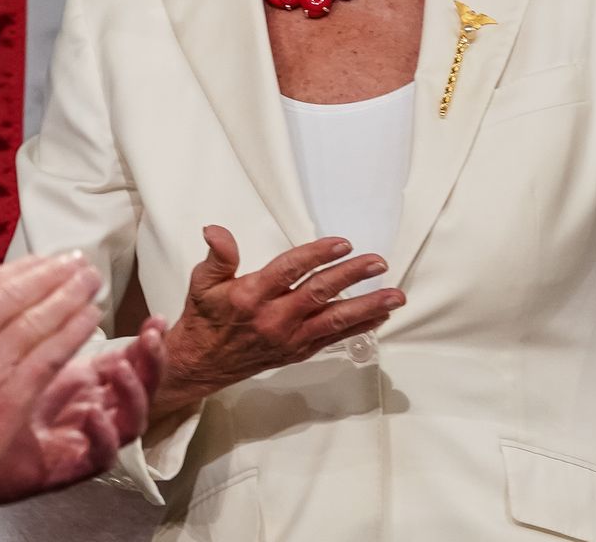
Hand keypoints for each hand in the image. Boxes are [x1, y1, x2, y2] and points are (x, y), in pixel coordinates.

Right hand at [0, 254, 104, 535]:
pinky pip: (51, 354)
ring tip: (90, 281)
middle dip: (52, 273)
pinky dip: (74, 333)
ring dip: (71, 296)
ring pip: (38, 319)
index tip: (39, 262)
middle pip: (15, 293)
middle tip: (76, 261)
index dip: (17, 269)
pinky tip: (90, 319)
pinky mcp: (11, 395)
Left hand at [0, 316, 166, 507]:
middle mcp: (92, 407)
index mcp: (85, 382)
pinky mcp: (71, 466)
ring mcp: (84, 439)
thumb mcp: (15, 352)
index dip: (145, 342)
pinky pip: (101, 456)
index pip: (128, 360)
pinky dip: (103, 434)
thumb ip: (40, 324)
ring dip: (133, 392)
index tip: (155, 319)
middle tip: (151, 336)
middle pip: (141, 388)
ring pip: (131, 421)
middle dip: (151, 360)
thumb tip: (52, 282)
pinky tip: (93, 415)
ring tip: (120, 368)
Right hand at [152, 225, 402, 419]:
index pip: (289, 270)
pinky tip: (379, 315)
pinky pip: (334, 338)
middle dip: (352, 276)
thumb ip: (218, 256)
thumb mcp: (202, 282)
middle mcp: (274, 319)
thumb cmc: (204, 319)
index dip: (317, 255)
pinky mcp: (298, 352)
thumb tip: (216, 231)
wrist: (201, 364)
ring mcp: (289, 338)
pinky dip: (359, 327)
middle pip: (319, 293)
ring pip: (334, 320)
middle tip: (377, 262)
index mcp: (250, 297)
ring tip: (394, 295)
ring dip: (367, 306)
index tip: (341, 243)